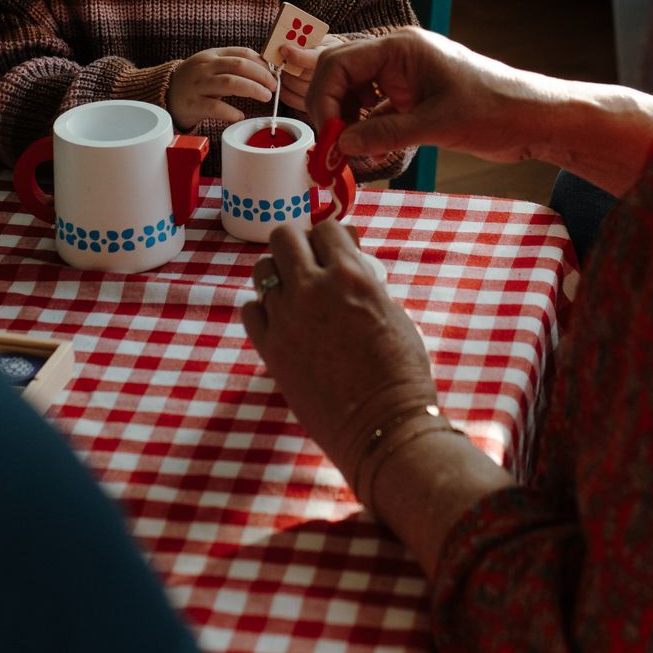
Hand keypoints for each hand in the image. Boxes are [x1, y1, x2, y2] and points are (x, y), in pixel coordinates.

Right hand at [168, 47, 277, 130]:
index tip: (275, 72)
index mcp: (212, 55)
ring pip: (229, 83)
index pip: (242, 53)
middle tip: (274, 86)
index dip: (262, 63)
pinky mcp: (192, 104)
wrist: (165, 93)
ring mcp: (198, 85)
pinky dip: (230, 112)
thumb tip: (266, 69)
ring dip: (252, 89)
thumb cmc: (195, 80)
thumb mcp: (212, 65)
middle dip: (261, 76)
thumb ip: (234, 64)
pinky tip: (240, 115)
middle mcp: (205, 67)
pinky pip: (215, 107)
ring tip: (265, 97)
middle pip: (239, 66)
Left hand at [240, 217, 437, 485]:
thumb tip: (348, 264)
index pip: (326, 228)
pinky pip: (250, 311)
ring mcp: (285, 318)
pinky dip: (263, 309)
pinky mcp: (270, 348)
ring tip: (293, 293)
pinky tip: (280, 320)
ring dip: (277, 275)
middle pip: (283, 237)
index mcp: (350, 275)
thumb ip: (365, 284)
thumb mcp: (393, 313)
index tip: (333, 250)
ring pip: (262, 270)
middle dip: (296, 244)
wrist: (381, 424)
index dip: (330, 237)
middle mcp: (312, 288)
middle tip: (308, 263)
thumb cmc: (401, 371)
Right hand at [306, 28, 539, 168]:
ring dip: (348, 125)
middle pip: (341, 77)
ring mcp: (405, 80)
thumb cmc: (496, 108)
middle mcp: (398, 59)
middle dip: (332, 111)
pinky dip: (368, 134)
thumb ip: (386, 134)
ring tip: (349, 156)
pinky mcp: (413, 102)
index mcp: (401, 48)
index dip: (324, 97)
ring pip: (356, 97)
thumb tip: (342, 145)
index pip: (339, 62)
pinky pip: (376, 115)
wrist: (533, 119)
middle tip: (331, 148)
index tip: (327, 134)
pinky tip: (369, 156)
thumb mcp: (438, 124)